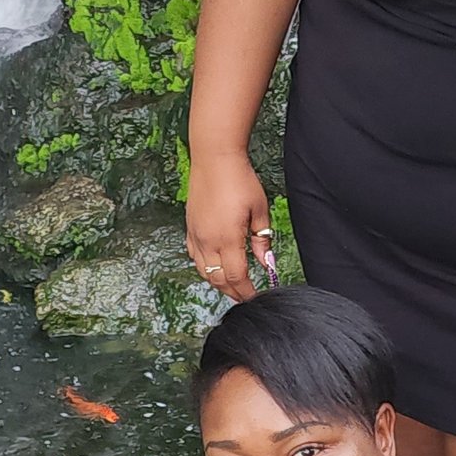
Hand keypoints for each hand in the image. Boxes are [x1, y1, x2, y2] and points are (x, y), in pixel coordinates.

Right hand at [185, 149, 277, 300]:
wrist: (214, 158)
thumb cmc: (239, 179)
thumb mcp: (260, 210)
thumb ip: (262, 240)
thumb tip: (266, 261)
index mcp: (228, 238)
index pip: (237, 277)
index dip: (246, 291)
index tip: (255, 297)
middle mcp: (207, 240)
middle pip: (218, 279)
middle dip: (232, 291)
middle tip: (245, 296)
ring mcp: (196, 234)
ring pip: (203, 271)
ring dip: (217, 282)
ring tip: (231, 286)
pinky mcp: (189, 227)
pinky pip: (194, 256)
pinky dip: (204, 267)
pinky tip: (213, 266)